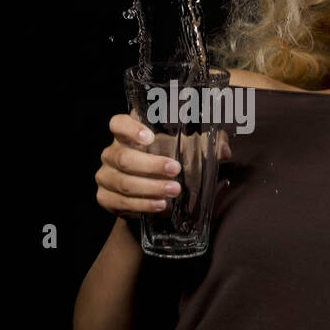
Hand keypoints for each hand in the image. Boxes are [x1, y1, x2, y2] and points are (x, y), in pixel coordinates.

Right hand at [94, 111, 232, 219]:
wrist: (148, 199)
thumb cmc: (167, 166)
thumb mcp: (187, 152)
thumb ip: (207, 145)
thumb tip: (224, 150)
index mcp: (127, 135)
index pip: (117, 124)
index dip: (129, 128)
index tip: (150, 137)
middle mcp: (112, 153)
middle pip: (123, 157)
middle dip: (151, 165)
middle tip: (175, 171)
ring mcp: (105, 176)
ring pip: (123, 182)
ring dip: (150, 187)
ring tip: (173, 192)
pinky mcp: (105, 198)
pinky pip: (120, 202)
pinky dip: (142, 204)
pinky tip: (159, 205)